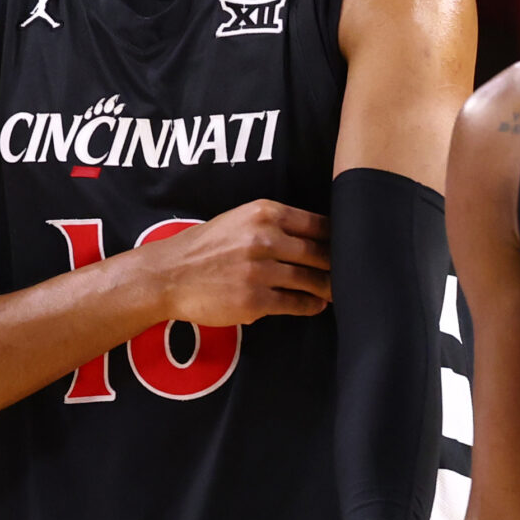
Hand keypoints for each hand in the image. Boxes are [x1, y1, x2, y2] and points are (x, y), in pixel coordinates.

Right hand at [130, 199, 331, 327]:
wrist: (168, 275)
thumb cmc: (205, 248)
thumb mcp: (239, 221)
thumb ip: (274, 225)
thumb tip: (317, 237)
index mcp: (263, 213)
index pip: (317, 224)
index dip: (338, 238)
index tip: (349, 247)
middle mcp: (264, 239)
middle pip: (320, 253)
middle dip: (338, 265)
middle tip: (351, 273)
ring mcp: (259, 271)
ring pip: (310, 279)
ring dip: (327, 288)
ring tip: (335, 291)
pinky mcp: (254, 301)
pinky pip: (294, 304)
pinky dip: (310, 306)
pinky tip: (315, 305)